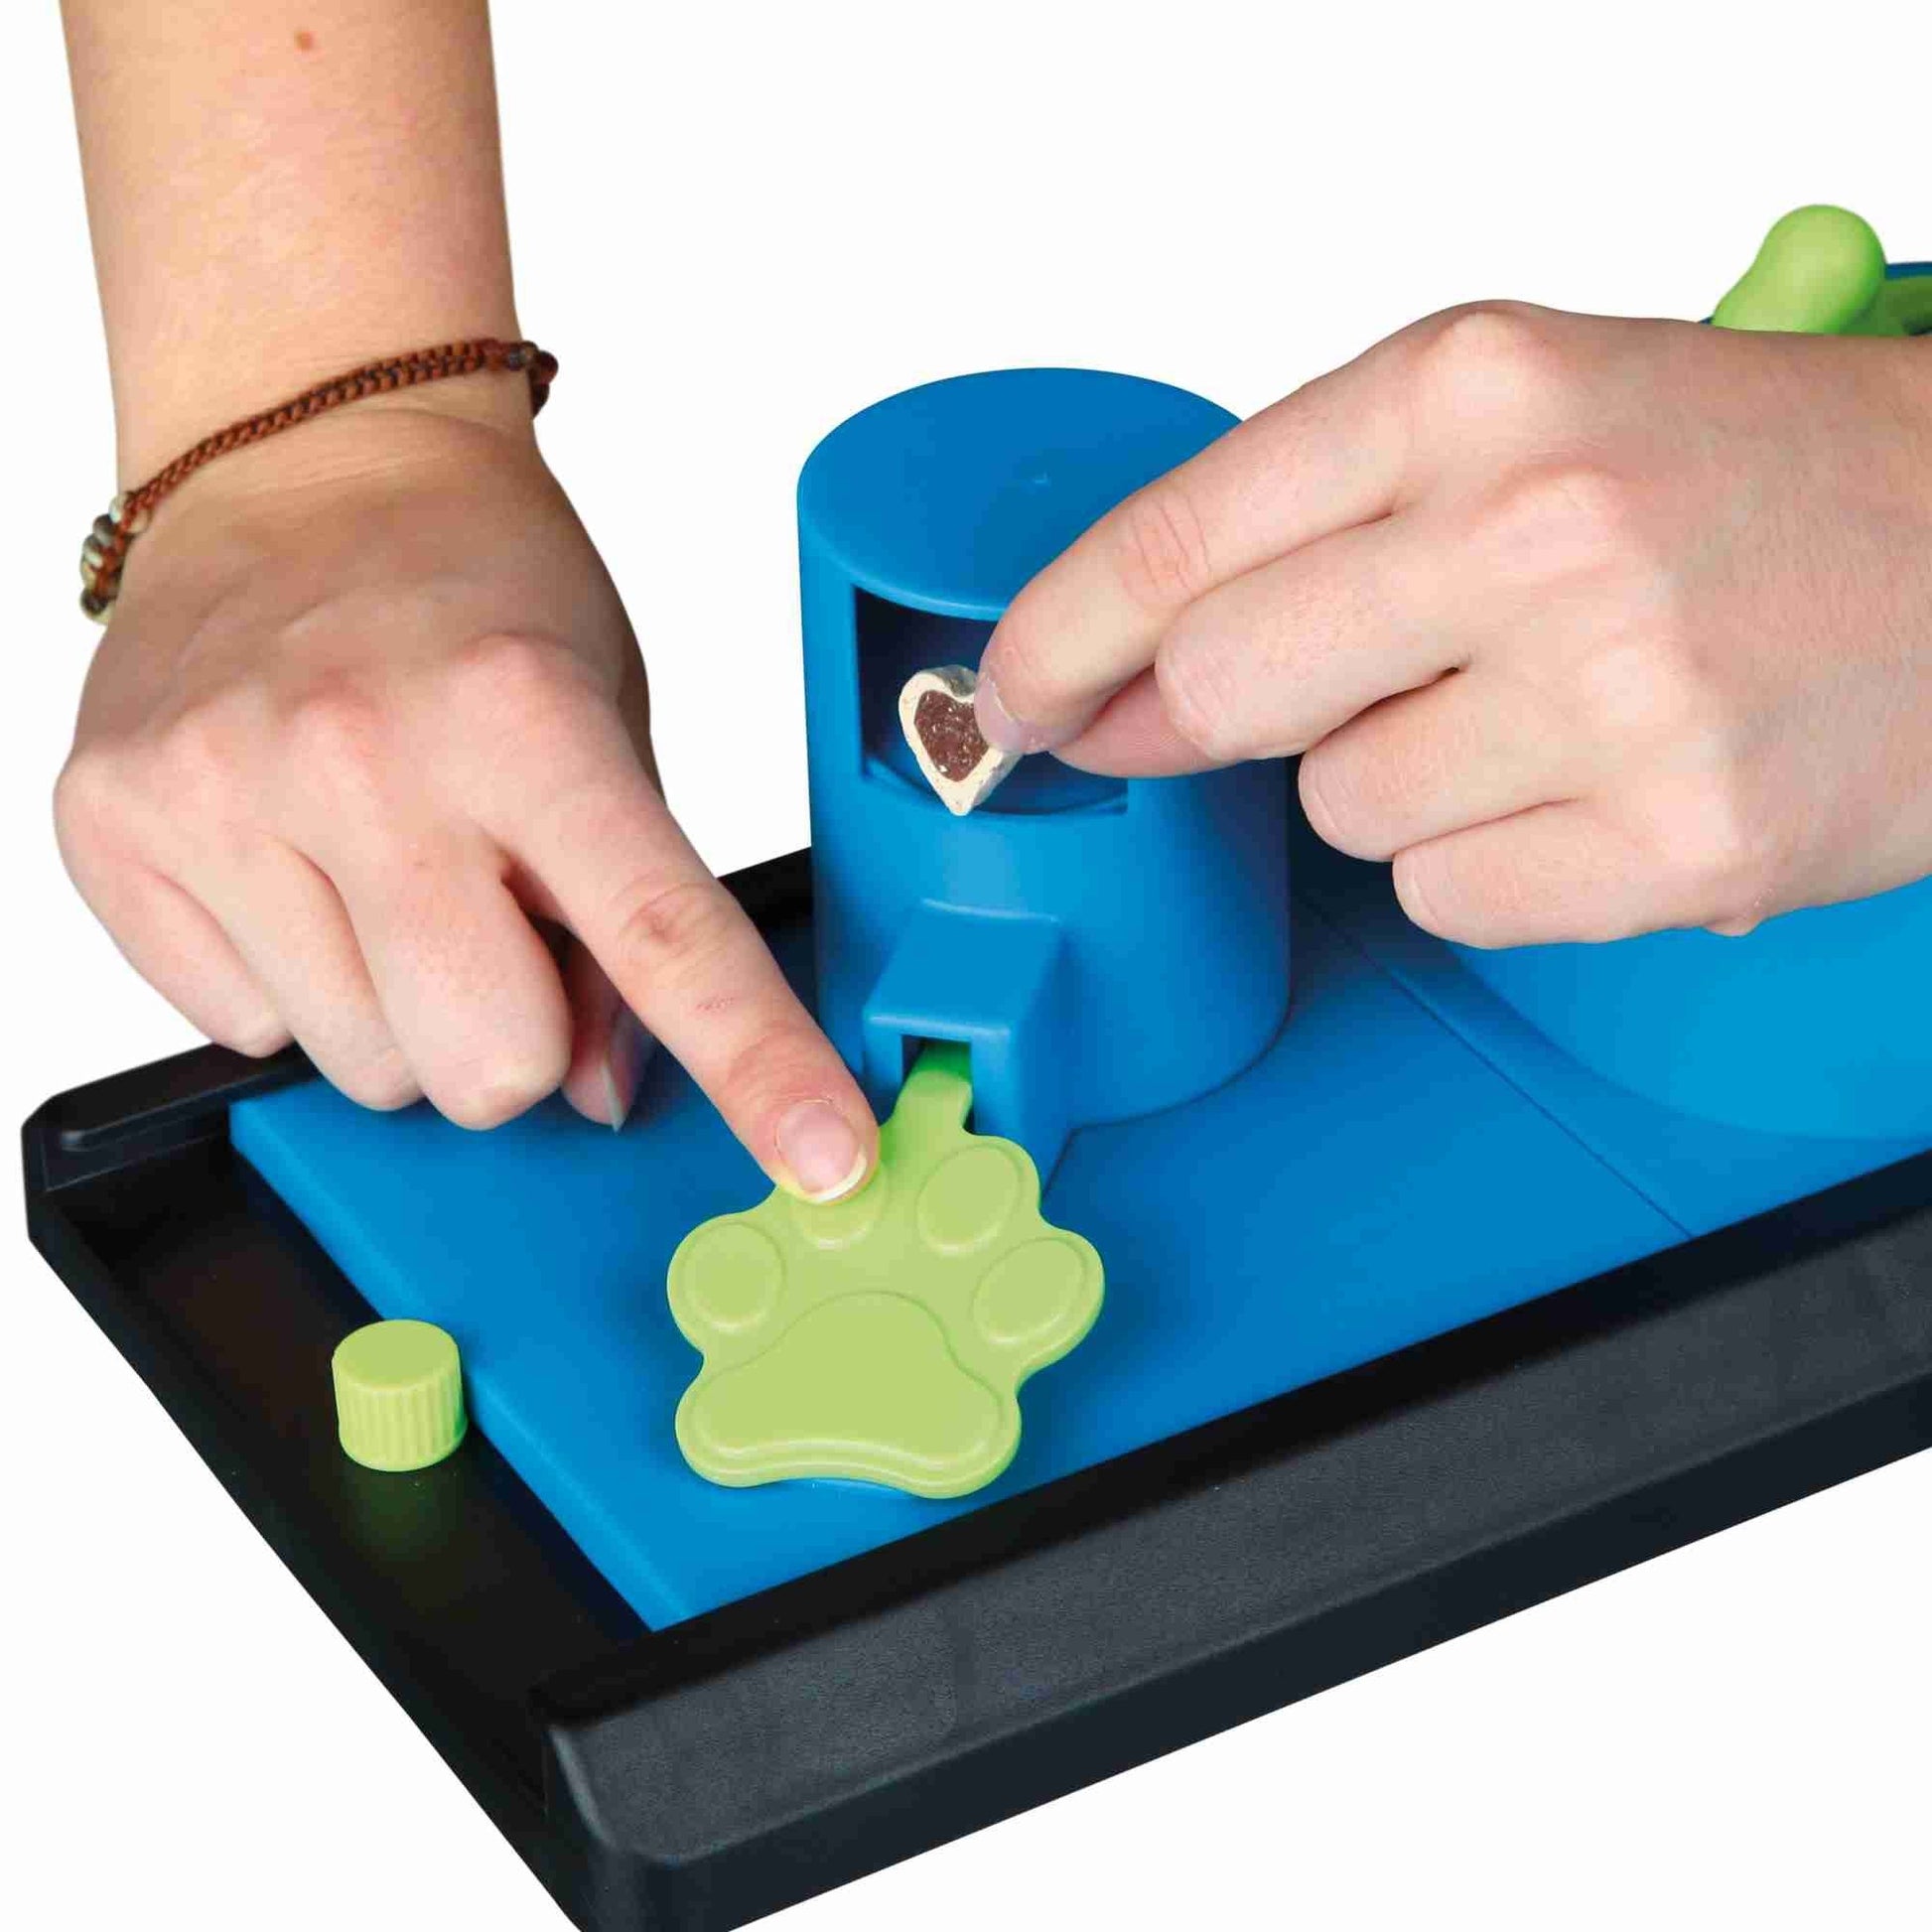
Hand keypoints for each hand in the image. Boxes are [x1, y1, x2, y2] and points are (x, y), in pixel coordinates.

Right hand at [56, 391, 876, 1199]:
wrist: (302, 455)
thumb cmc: (479, 587)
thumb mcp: (610, 718)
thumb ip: (623, 910)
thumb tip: (598, 1090)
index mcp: (523, 717)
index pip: (662, 936)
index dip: (755, 1063)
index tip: (826, 1159)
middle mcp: (361, 755)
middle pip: (490, 1067)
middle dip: (521, 1039)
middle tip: (502, 920)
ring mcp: (219, 791)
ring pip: (367, 1071)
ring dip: (405, 1010)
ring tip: (390, 867)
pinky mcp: (111, 823)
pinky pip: (243, 1030)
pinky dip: (293, 981)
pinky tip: (298, 861)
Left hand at [974, 305, 1931, 942]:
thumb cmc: (1750, 477)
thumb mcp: (1522, 418)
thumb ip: (1315, 521)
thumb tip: (1131, 671)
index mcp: (1472, 388)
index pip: (1176, 537)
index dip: (1056, 637)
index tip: (1006, 698)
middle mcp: (1532, 528)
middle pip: (1223, 691)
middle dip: (1214, 723)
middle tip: (1278, 708)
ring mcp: (1610, 694)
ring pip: (1341, 811)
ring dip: (1395, 782)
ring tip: (1535, 712)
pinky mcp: (1674, 843)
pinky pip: (1447, 896)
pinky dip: (1490, 861)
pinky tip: (1590, 788)